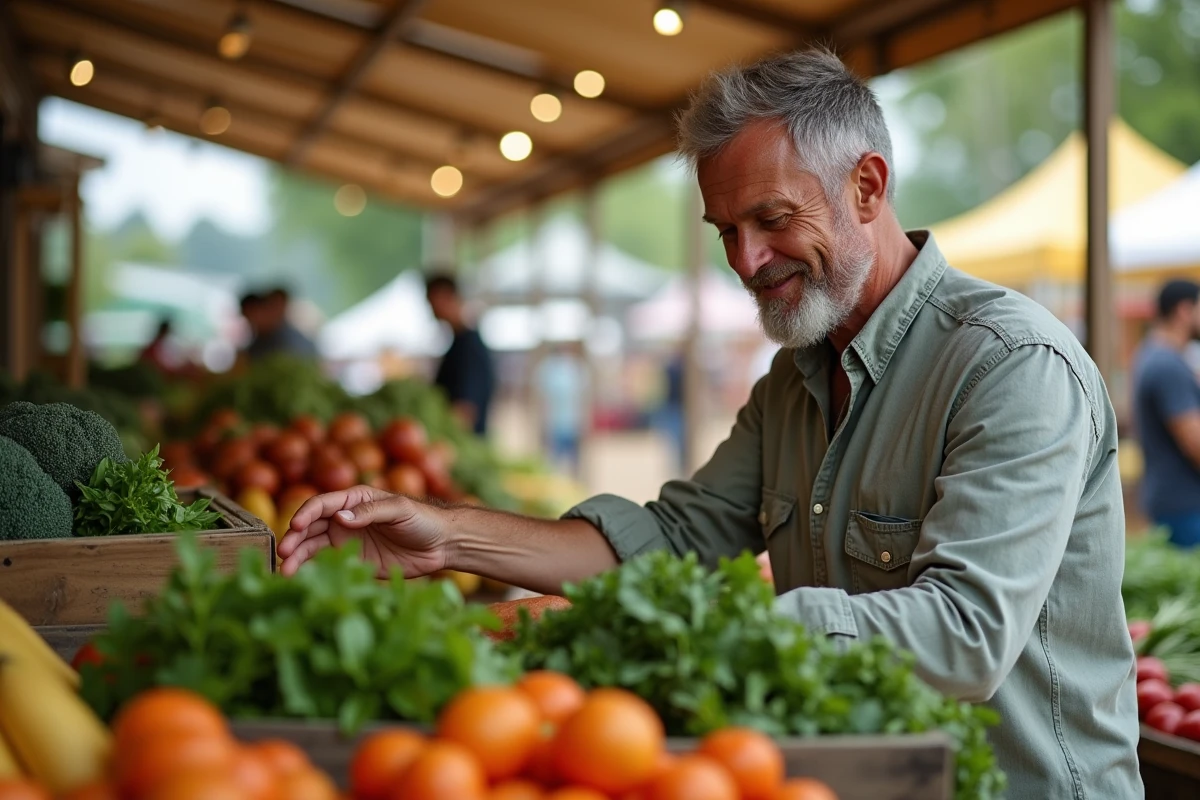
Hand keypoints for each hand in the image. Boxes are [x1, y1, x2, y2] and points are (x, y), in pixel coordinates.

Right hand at [277, 485, 448, 578]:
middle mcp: (345, 518)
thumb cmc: (423, 520)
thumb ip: (371, 512)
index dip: (306, 514)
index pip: (322, 504)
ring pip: (313, 546)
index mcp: (355, 500)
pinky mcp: (352, 560)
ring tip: (284, 572)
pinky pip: (326, 563)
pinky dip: (310, 569)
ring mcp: (346, 540)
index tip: (295, 527)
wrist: (441, 545)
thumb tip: (339, 517)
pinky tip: (299, 579)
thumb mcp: (400, 510)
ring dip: (297, 557)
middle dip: (294, 538)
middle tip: (283, 554)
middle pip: (311, 526)